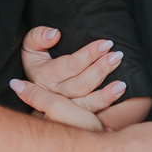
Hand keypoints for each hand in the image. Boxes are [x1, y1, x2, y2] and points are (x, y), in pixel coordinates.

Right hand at [9, 25, 126, 129]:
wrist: (34, 89)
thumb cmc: (37, 62)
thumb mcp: (30, 47)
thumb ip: (37, 37)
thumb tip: (54, 34)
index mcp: (43, 76)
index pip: (70, 65)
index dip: (89, 54)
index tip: (106, 44)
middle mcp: (53, 94)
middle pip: (80, 84)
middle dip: (100, 69)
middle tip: (117, 56)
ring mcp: (64, 107)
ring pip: (87, 101)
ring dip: (106, 90)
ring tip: (122, 79)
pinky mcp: (73, 116)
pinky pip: (91, 111)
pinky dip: (107, 101)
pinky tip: (119, 90)